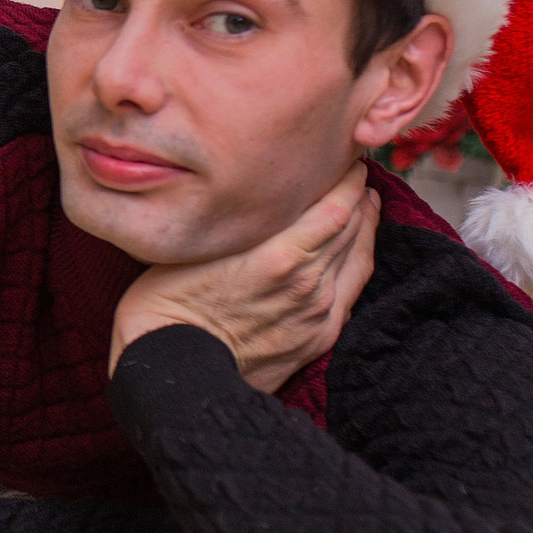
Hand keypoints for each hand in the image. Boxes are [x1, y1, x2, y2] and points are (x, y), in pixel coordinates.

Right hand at [109, 167, 382, 395]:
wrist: (175, 375)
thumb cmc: (167, 307)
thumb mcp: (197, 249)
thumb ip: (239, 223)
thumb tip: (257, 194)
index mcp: (278, 256)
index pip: (335, 206)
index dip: (346, 178)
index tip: (344, 158)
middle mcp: (308, 282)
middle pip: (352, 226)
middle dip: (356, 194)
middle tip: (353, 171)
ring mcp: (318, 312)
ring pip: (358, 255)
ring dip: (364, 224)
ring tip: (363, 202)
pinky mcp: (320, 336)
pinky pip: (353, 290)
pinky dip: (361, 260)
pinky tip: (357, 248)